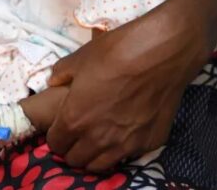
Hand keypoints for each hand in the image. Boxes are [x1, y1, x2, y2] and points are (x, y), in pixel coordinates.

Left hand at [46, 0, 208, 172]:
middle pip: (76, 159)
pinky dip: (123, 146)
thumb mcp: (82, 57)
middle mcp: (98, 139)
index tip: (63, 124)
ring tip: (100, 134)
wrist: (162, 53)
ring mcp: (125, 144)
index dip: (57, 134)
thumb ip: (62, 73)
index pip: (56, 143)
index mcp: (75, 119)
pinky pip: (129, 154)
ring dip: (95, 153)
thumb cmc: (117, 51)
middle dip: (73, 146)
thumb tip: (54, 81)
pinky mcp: (150, 142)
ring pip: (101, 164)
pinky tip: (126, 127)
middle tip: (80, 130)